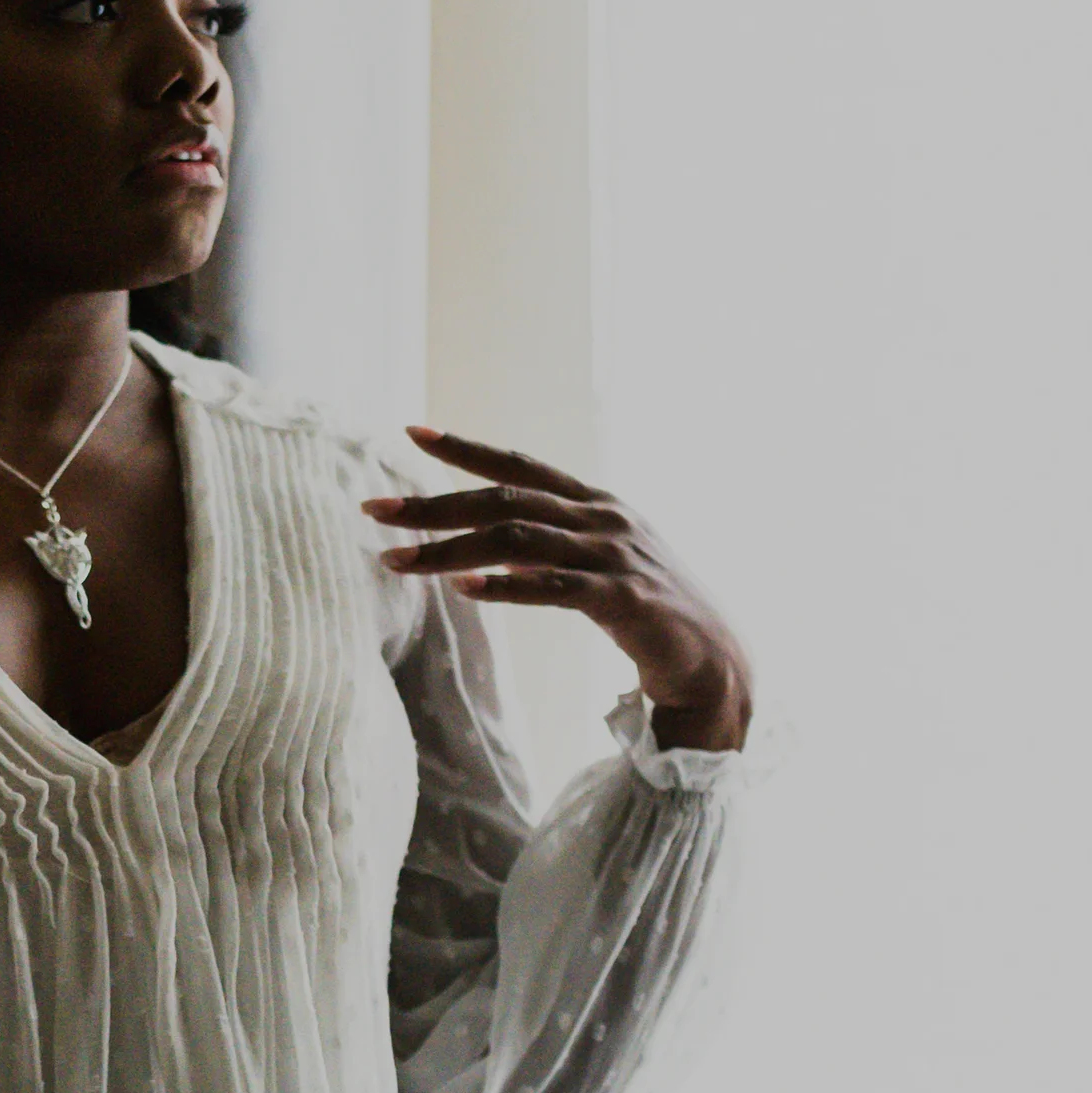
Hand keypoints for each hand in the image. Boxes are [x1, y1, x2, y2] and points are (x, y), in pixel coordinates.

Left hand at [369, 426, 752, 752]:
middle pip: (504, 500)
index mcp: (597, 504)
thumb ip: (551, 548)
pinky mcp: (623, 599)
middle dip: (434, 503)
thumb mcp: (598, 567)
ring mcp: (614, 556)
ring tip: (397, 559)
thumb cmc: (650, 615)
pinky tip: (464, 587)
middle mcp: (603, 519)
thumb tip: (487, 549)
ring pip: (516, 540)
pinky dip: (505, 585)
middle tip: (376, 509)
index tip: (412, 433)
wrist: (715, 659)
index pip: (521, 466)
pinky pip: (553, 588)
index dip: (466, 448)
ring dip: (449, 549)